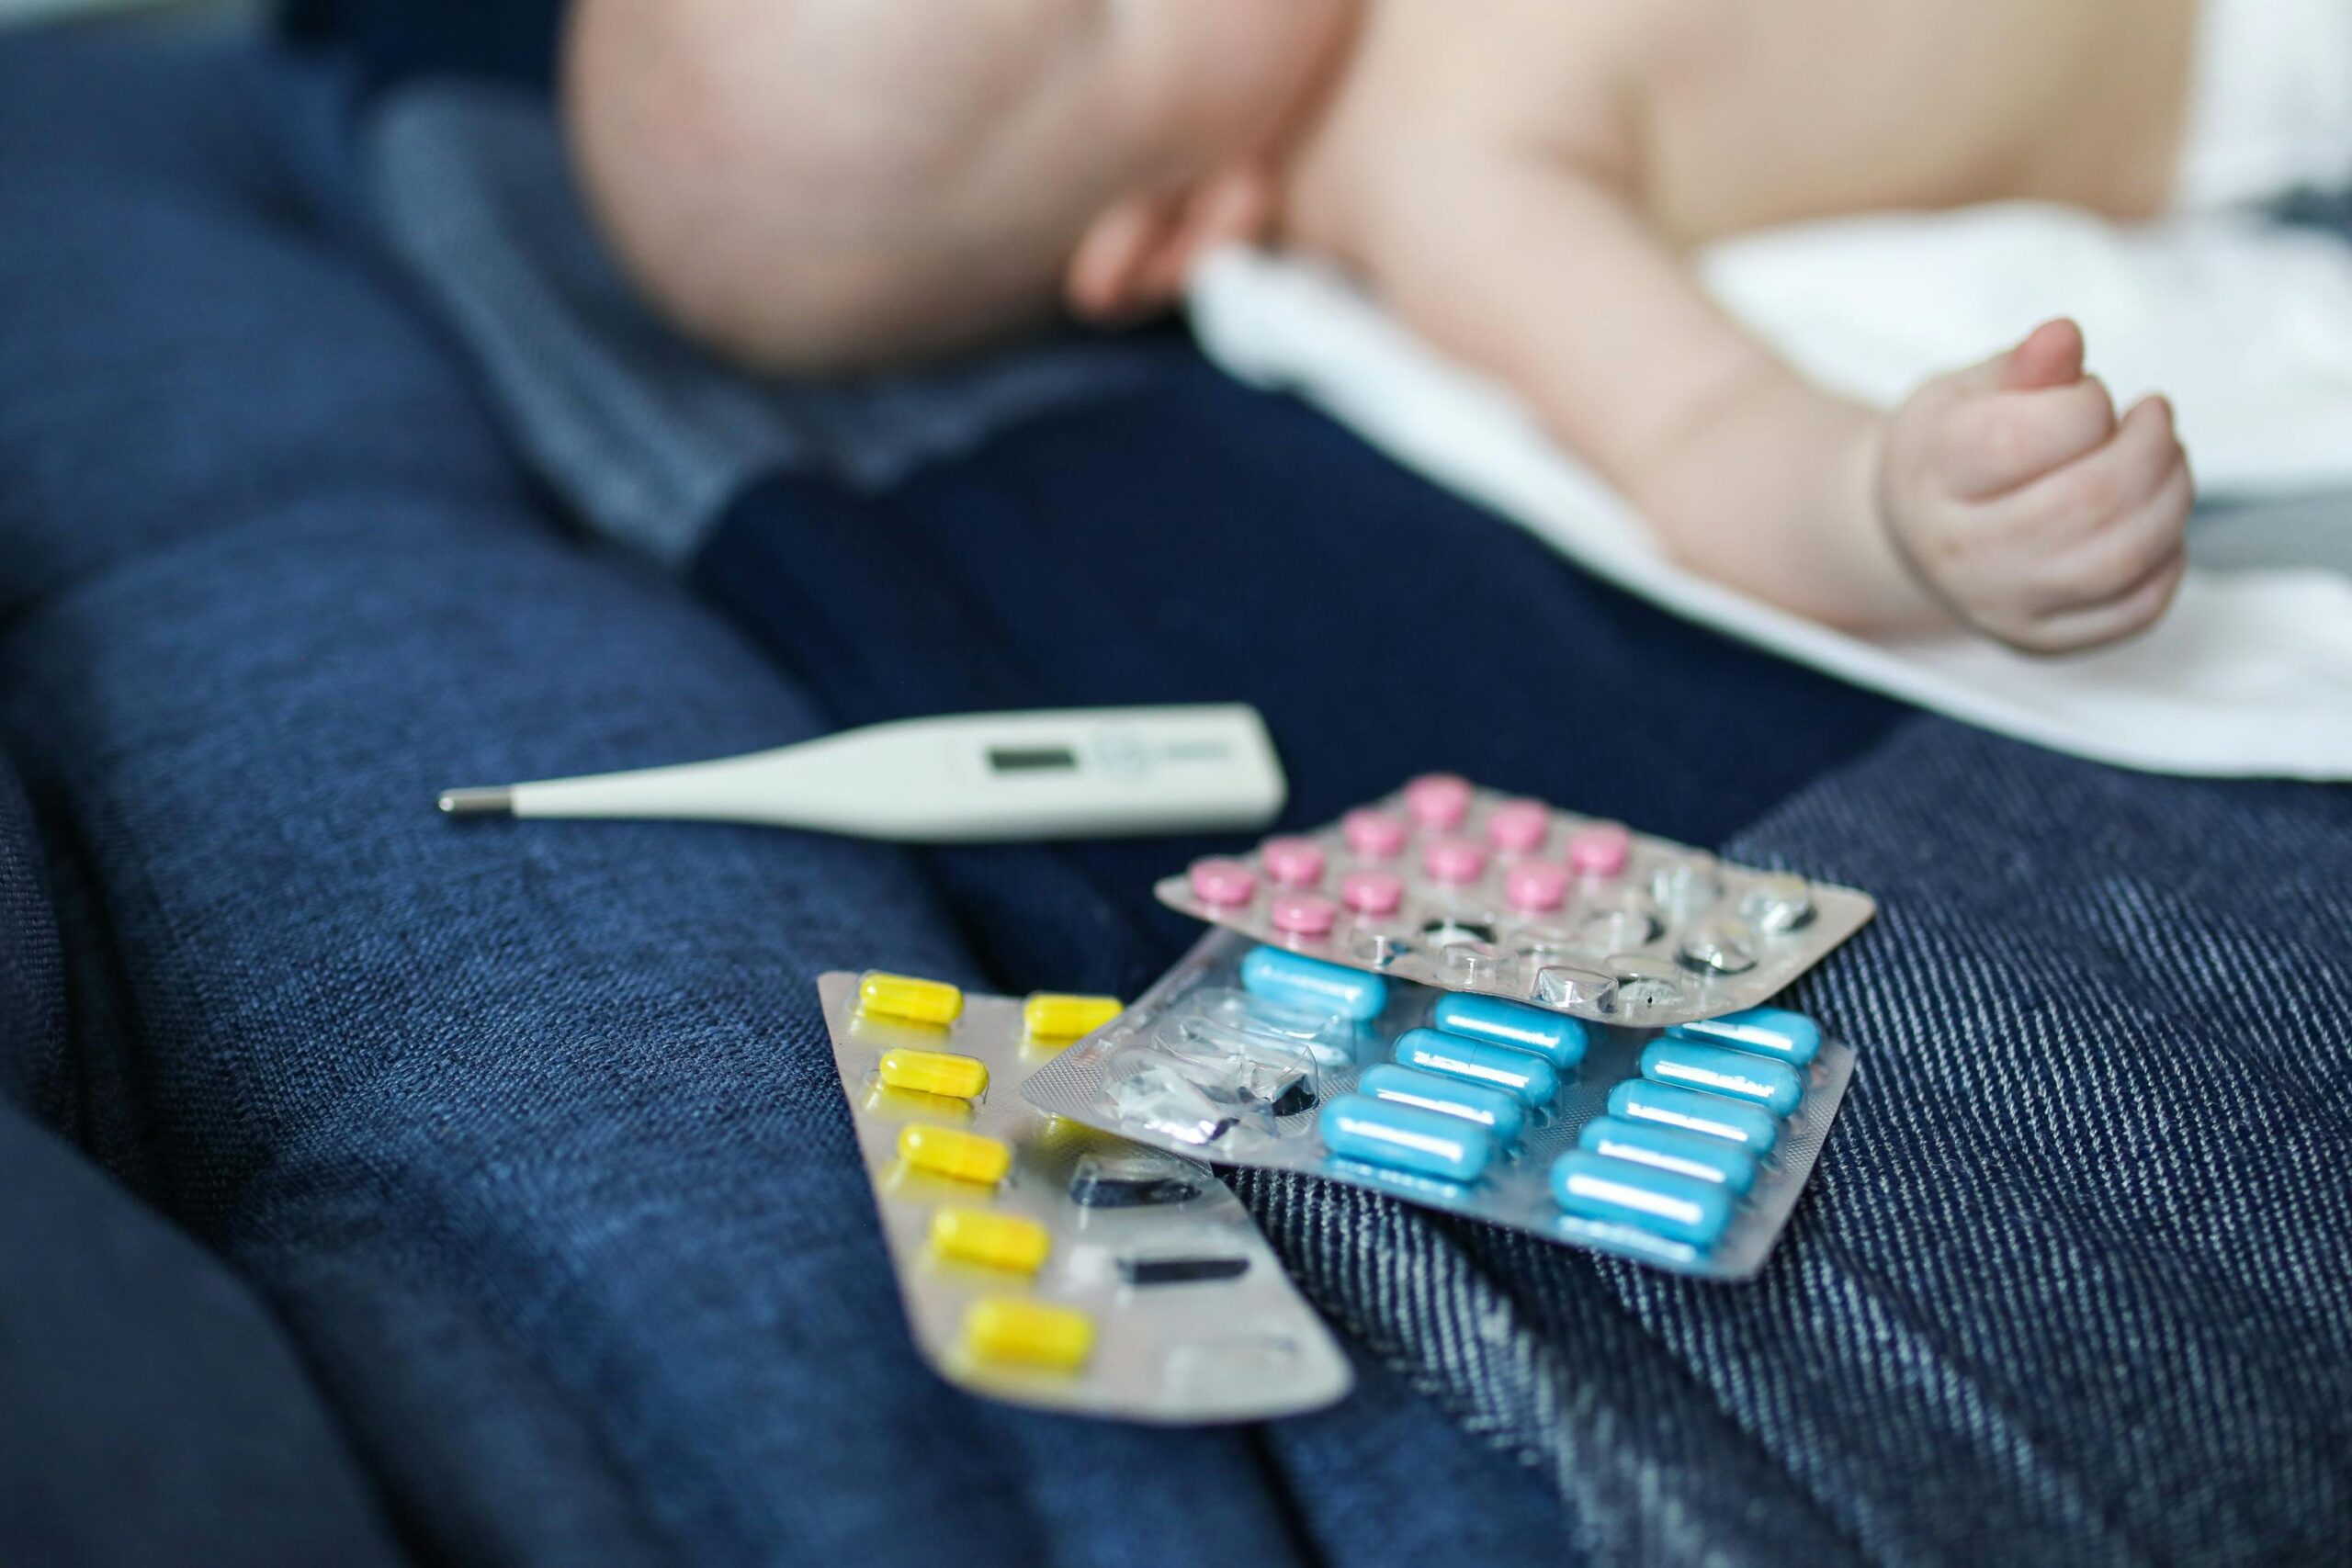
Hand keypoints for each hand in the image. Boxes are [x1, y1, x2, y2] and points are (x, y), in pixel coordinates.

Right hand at [1878, 320, 2192, 652]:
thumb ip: (2021, 367)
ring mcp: (2002, 605)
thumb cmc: (1951, 452)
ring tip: (2166, 463)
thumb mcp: (1967, 393)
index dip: (2086, 404)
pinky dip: (2168, 558)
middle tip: (2154, 419)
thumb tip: (2063, 338)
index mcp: (1934, 475)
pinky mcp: (2043, 640)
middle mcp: (1960, 552)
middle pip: (2089, 502)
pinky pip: (2137, 609)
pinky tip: (2152, 523)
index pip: (2026, 441)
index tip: (2089, 395)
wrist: (1913, 535)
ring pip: (2121, 558)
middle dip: (2150, 447)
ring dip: (2171, 497)